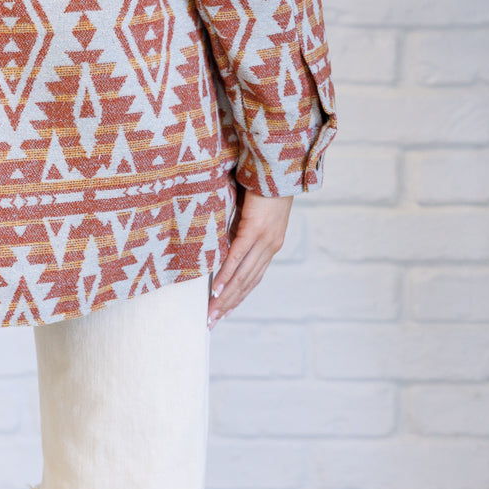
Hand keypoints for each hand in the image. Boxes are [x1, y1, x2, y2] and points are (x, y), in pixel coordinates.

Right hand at [208, 187, 291, 328]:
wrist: (276, 167)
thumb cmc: (261, 185)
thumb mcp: (249, 212)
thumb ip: (238, 228)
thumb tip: (220, 237)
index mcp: (270, 245)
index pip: (252, 278)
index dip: (238, 297)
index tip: (223, 312)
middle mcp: (269, 247)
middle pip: (247, 283)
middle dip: (228, 305)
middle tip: (211, 322)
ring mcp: (263, 240)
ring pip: (242, 275)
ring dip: (225, 297)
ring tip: (211, 312)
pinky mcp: (254, 229)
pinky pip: (237, 257)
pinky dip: (226, 275)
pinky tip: (217, 290)